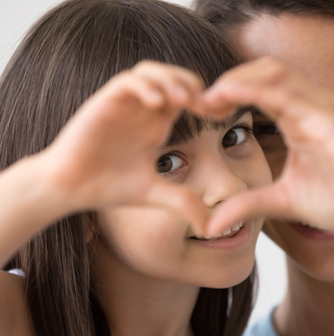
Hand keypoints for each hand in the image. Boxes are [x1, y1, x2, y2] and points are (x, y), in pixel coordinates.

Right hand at [42, 61, 208, 234]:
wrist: (71, 187)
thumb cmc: (110, 187)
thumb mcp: (155, 194)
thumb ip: (183, 203)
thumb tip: (210, 229)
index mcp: (158, 124)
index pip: (188, 98)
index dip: (209, 102)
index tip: (224, 114)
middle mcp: (144, 110)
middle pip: (174, 77)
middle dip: (194, 85)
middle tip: (205, 105)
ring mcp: (124, 104)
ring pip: (151, 71)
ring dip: (170, 80)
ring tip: (184, 100)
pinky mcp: (104, 102)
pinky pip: (128, 82)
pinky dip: (145, 86)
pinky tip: (156, 105)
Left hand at [201, 57, 333, 246]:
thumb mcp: (280, 201)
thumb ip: (247, 205)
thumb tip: (210, 225)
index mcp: (298, 119)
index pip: (259, 88)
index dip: (228, 94)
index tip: (202, 111)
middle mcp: (310, 106)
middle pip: (263, 72)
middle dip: (228, 80)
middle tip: (201, 102)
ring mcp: (323, 108)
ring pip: (275, 73)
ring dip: (237, 80)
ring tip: (210, 99)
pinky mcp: (333, 119)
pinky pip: (291, 94)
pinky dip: (256, 90)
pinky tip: (231, 98)